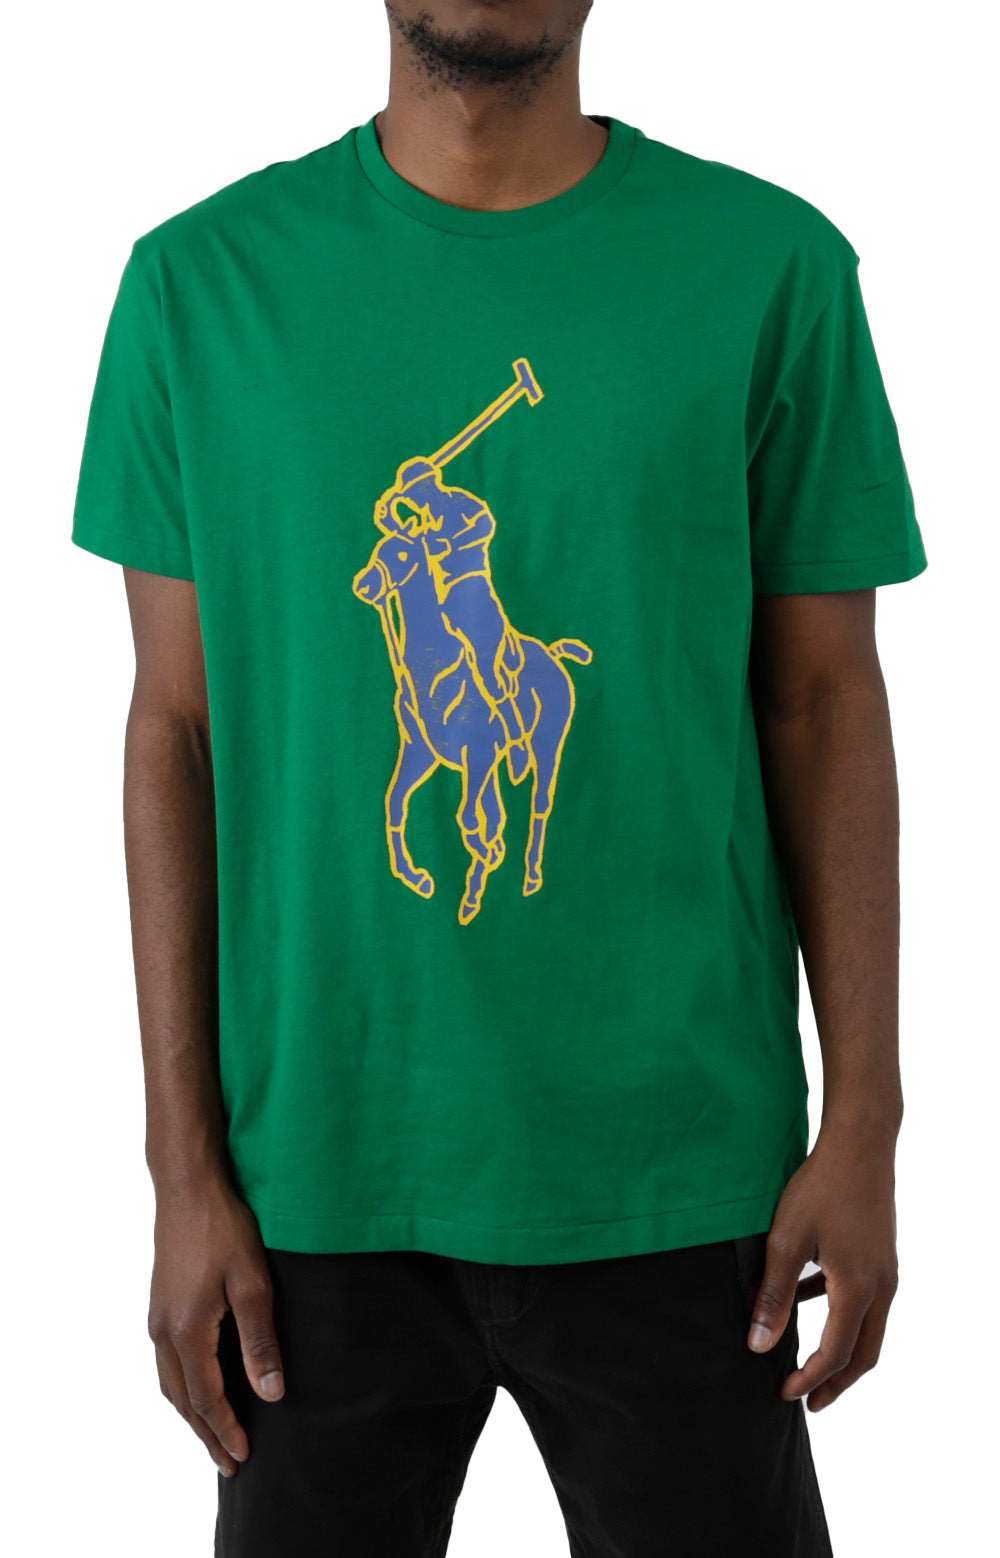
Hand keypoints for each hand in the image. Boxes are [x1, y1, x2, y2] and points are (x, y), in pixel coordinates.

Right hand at [148, 1176, 284, 1475]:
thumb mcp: (253, 1283)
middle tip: (228, 1464)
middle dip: (206, 1434)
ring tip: (213, 1434)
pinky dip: (183, 1387)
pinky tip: (198, 1385)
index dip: (226, 1430)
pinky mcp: (160, 1303)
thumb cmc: (224, 1229)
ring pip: (170, 1383)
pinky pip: (167, 1363)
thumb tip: (271, 1395)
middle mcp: (164, 1332)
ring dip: (192, 1414)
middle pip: (183, 1400)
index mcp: (187, 1332)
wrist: (188, 1186)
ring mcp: (157, 1317)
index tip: (244, 1457)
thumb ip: (260, 1341)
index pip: (207, 1399)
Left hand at [747, 1127, 898, 1409]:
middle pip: (864, 1354)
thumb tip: (757, 1345)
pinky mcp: (880, 1255)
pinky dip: (840, 1314)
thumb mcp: (786, 1241)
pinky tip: (806, 1299)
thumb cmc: (820, 1188)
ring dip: (841, 1352)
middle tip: (810, 1402)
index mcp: (856, 1289)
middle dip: (836, 1382)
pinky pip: (865, 1300)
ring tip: (809, 1364)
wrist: (860, 1145)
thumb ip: (772, 1295)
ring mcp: (886, 1271)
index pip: (835, 1354)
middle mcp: (881, 1287)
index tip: (783, 1394)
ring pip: (869, 1330)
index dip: (809, 1379)